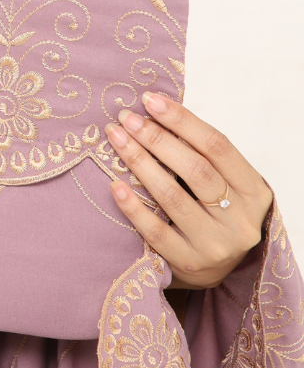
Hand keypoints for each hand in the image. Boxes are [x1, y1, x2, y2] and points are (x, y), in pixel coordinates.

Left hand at [104, 91, 272, 288]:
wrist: (214, 267)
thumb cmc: (213, 210)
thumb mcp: (221, 182)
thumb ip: (199, 152)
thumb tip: (154, 109)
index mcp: (253, 191)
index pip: (217, 146)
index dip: (182, 120)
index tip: (150, 100)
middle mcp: (241, 220)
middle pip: (195, 169)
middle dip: (156, 138)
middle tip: (126, 117)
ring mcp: (216, 245)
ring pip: (173, 197)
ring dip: (139, 162)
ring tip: (116, 137)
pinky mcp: (190, 264)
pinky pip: (156, 232)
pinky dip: (133, 207)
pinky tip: (115, 184)